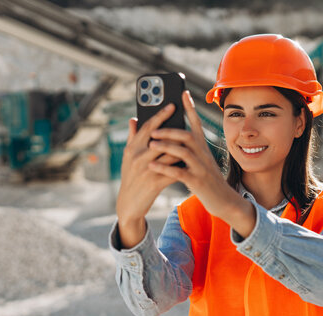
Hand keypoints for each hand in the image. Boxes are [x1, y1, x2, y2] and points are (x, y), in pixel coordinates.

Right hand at [116, 104, 181, 247]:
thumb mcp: (128, 157)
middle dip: (174, 126)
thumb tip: (134, 119)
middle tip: (187, 116)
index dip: (160, 115)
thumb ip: (133, 137)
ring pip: (170, 153)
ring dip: (182, 146)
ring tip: (193, 138)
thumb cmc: (131, 177)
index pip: (148, 127)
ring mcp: (146, 170)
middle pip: (160, 137)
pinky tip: (192, 159)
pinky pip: (173, 170)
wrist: (128, 204)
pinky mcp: (155, 183)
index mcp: (132, 149)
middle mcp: (138, 157)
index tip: (172, 105)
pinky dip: (183, 164)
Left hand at [147, 91, 255, 236]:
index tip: (182, 92)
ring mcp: (201, 168)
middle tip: (154, 128)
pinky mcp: (197, 182)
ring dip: (165, 146)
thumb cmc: (209, 180)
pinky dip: (164, 168)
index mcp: (203, 147)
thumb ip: (191, 148)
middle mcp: (203, 154)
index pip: (197, 123)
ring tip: (150, 144)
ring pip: (183, 152)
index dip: (190, 108)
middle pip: (187, 136)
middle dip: (170, 130)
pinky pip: (179, 172)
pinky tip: (152, 165)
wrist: (225, 200)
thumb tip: (176, 136)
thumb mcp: (202, 161)